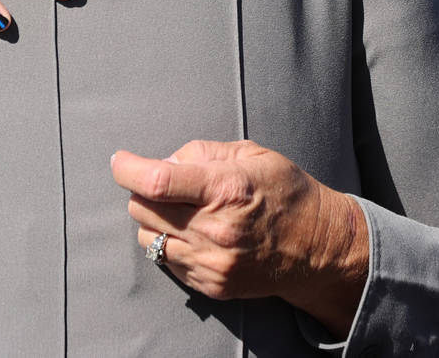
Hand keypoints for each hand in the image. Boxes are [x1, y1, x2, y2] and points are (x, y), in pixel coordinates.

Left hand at [111, 140, 367, 339]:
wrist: (318, 248)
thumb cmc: (285, 191)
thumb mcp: (250, 154)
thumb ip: (201, 152)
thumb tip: (163, 162)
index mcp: (224, 188)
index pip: (157, 182)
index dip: (128, 169)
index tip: (120, 161)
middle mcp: (214, 229)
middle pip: (143, 210)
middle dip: (142, 191)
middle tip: (163, 183)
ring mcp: (212, 263)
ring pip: (147, 238)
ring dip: (153, 219)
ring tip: (180, 209)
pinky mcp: (212, 285)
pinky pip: (166, 261)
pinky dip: (169, 243)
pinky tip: (193, 232)